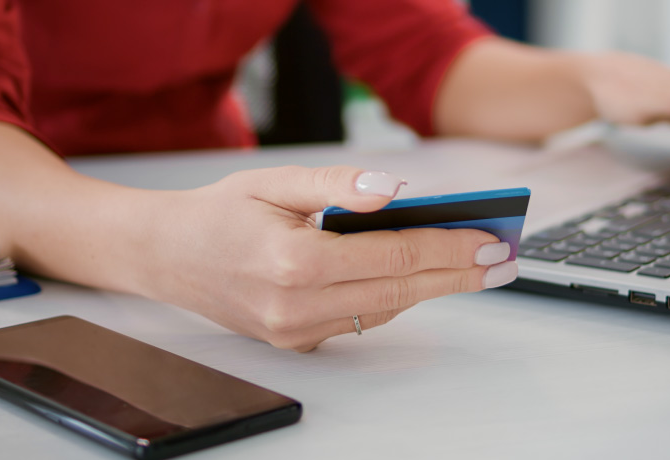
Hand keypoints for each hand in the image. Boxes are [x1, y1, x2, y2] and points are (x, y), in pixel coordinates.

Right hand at [149, 166, 517, 351]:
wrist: (166, 256)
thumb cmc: (219, 213)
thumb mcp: (274, 181)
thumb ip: (338, 187)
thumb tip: (396, 191)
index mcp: (293, 262)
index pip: (395, 255)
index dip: (449, 247)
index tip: (490, 239)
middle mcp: (296, 306)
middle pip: (400, 288)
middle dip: (458, 272)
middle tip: (502, 259)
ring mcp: (295, 331)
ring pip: (385, 308)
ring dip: (432, 285)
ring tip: (473, 265)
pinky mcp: (295, 341)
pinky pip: (361, 318)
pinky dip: (393, 295)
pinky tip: (420, 275)